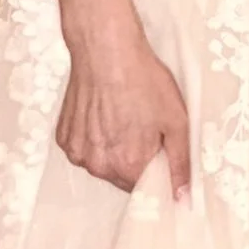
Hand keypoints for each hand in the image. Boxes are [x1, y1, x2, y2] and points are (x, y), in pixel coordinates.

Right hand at [56, 29, 191, 199]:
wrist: (105, 51)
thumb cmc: (142, 81)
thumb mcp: (176, 121)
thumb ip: (181, 163)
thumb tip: (183, 197)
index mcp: (127, 166)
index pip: (145, 188)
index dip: (156, 171)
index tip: (159, 153)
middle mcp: (98, 165)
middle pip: (122, 179)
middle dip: (135, 161)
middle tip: (143, 130)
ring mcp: (77, 152)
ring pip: (102, 164)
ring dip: (113, 150)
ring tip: (122, 118)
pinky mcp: (64, 137)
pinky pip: (84, 149)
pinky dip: (94, 139)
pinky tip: (103, 115)